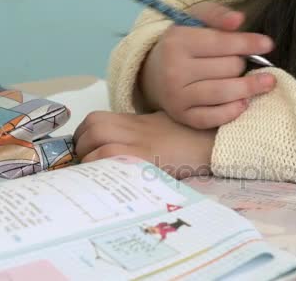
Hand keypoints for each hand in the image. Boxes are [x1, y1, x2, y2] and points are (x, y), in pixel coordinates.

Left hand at [73, 111, 214, 178]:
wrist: (213, 143)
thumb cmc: (190, 139)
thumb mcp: (160, 129)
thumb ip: (135, 134)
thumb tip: (108, 150)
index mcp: (135, 119)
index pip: (93, 122)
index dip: (84, 138)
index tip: (88, 153)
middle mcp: (133, 126)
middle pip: (90, 128)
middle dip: (83, 148)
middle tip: (90, 166)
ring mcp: (138, 140)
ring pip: (94, 141)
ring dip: (89, 159)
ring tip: (99, 174)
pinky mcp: (143, 155)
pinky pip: (107, 155)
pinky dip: (101, 165)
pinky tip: (111, 177)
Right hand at [139, 1, 276, 128]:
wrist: (154, 73)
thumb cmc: (183, 43)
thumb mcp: (194, 19)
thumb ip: (217, 14)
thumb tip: (239, 20)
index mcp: (177, 41)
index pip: (222, 42)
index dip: (249, 43)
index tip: (268, 44)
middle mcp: (174, 70)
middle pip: (228, 68)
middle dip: (242, 64)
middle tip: (243, 62)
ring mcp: (176, 96)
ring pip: (224, 93)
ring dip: (249, 88)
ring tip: (265, 83)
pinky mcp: (182, 116)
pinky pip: (213, 117)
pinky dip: (233, 111)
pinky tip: (244, 102)